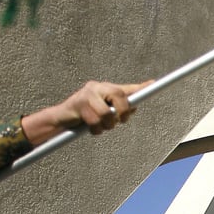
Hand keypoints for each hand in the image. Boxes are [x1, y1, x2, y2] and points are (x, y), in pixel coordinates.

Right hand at [22, 79, 150, 142]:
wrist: (60, 120)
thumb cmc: (84, 116)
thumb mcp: (103, 111)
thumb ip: (118, 107)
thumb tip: (135, 106)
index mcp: (104, 88)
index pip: (125, 88)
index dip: (139, 88)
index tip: (153, 84)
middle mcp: (96, 87)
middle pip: (119, 97)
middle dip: (122, 113)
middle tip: (120, 121)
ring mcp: (87, 94)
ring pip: (107, 114)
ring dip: (107, 125)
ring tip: (100, 126)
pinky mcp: (78, 104)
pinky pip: (95, 122)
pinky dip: (96, 130)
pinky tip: (90, 128)